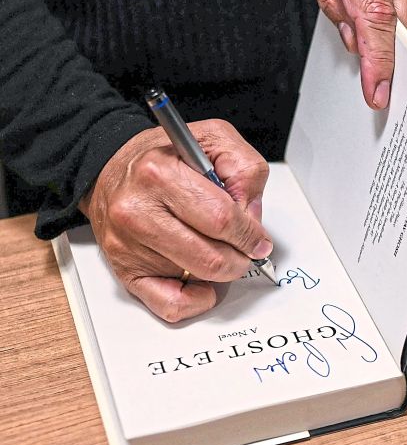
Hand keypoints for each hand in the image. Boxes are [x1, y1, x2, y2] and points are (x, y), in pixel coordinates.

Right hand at [80, 120, 271, 322]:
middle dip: (241, 257)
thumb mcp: (213, 140)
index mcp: (160, 174)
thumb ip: (244, 170)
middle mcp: (138, 211)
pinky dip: (195, 301)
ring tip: (223, 253)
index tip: (259, 240)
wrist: (109, 167)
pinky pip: (170, 304)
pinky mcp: (125, 270)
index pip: (222, 219)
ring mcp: (129, 244)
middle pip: (211, 256)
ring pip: (197, 278)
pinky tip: (202, 283)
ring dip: (222, 272)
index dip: (250, 235)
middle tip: (246, 250)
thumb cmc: (163, 158)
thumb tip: (252, 216)